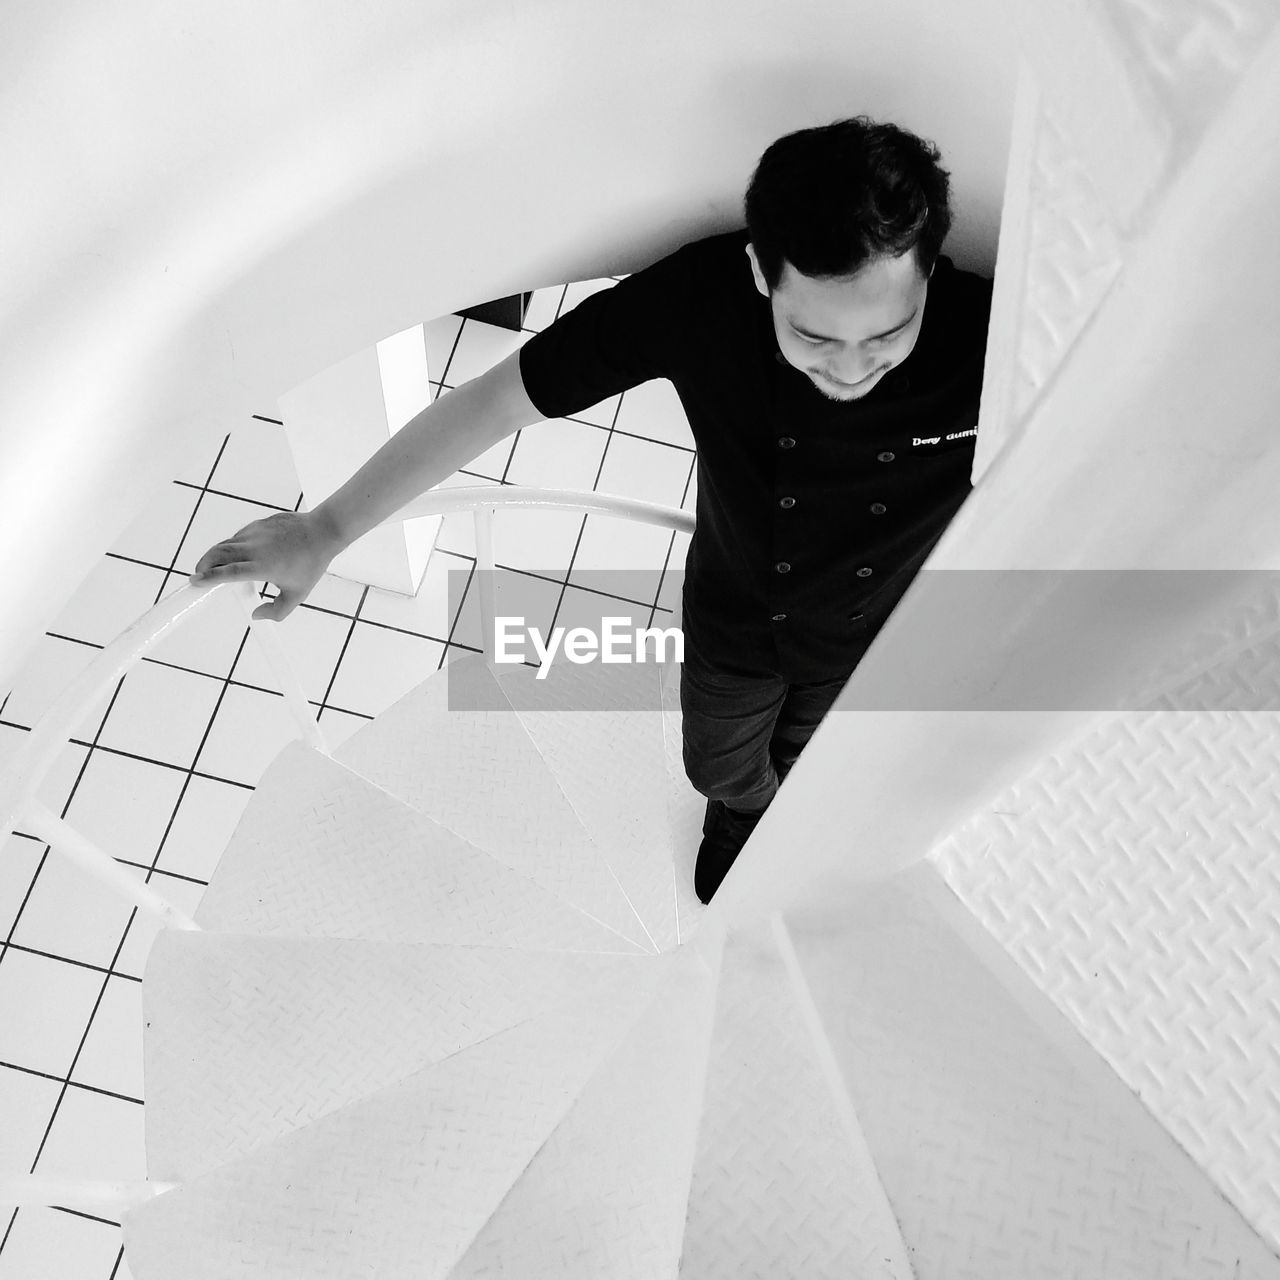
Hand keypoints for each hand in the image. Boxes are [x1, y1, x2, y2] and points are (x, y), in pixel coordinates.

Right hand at [189, 510, 339, 621]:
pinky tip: (234, 556)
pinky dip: (230, 547)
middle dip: (203, 565)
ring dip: (214, 556)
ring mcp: (255, 533)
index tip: (195, 582)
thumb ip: (277, 611)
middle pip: (219, 554)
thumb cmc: (311, 564)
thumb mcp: (298, 594)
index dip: (210, 577)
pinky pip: (237, 537)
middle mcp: (256, 547)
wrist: (322, 531)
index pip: (230, 571)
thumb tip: (256, 616)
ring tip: (212, 568)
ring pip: (226, 544)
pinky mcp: (257, 524)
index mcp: (264, 565)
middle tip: (198, 576)